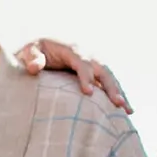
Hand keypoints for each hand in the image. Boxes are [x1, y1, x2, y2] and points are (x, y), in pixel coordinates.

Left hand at [14, 39, 131, 112]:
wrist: (38, 46)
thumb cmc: (31, 51)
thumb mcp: (27, 52)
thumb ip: (31, 58)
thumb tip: (34, 68)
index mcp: (70, 49)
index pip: (82, 63)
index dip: (86, 77)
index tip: (89, 93)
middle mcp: (85, 54)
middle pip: (102, 69)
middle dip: (111, 87)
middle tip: (117, 104)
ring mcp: (91, 62)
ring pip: (109, 76)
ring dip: (119, 92)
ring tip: (128, 110)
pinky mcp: (93, 71)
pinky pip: (107, 82)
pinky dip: (117, 94)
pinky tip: (125, 109)